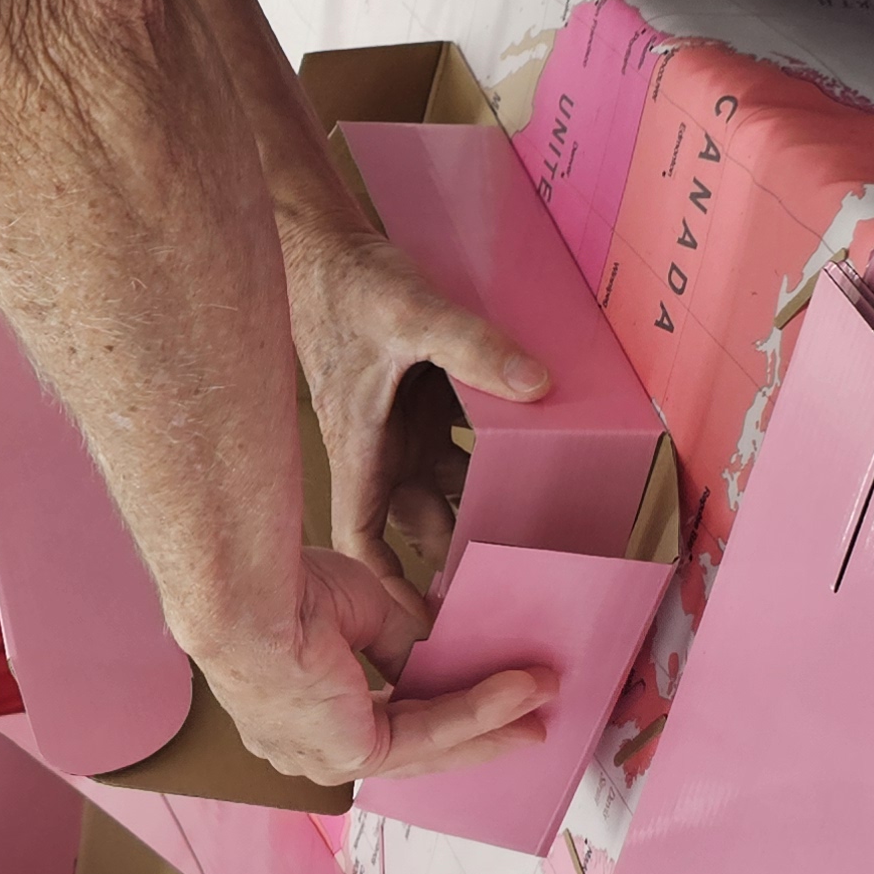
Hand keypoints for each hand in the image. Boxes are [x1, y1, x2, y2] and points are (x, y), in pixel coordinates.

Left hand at [197, 549, 552, 789]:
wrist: (251, 597)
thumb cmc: (284, 589)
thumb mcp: (360, 614)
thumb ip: (402, 644)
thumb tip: (439, 657)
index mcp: (299, 710)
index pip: (378, 717)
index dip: (436, 708)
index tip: (483, 694)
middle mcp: (309, 745)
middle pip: (411, 746)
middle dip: (476, 734)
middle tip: (527, 724)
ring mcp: (328, 757)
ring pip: (429, 745)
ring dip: (492, 721)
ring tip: (543, 700)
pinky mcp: (353, 754)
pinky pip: (432, 733)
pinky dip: (480, 711)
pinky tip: (520, 693)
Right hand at [284, 210, 550, 582]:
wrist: (323, 246)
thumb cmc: (345, 286)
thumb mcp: (408, 312)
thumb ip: (472, 345)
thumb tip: (537, 382)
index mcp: (363, 454)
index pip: (366, 544)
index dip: (390, 591)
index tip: (428, 627)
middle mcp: (383, 456)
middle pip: (423, 530)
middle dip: (464, 560)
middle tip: (524, 589)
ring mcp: (404, 434)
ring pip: (451, 493)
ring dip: (490, 511)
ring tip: (550, 543)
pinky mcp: (423, 408)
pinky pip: (467, 450)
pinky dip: (501, 462)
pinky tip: (551, 467)